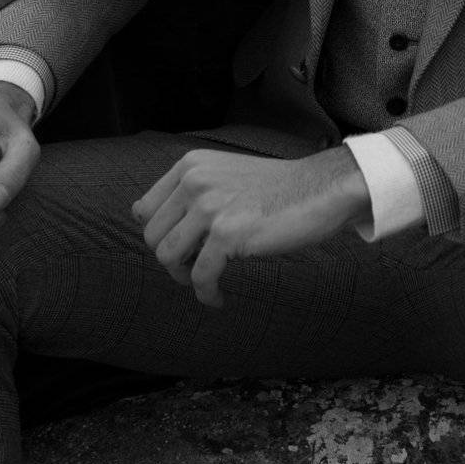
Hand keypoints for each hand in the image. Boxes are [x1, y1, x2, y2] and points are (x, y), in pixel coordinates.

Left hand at [132, 146, 370, 306]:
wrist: (320, 190)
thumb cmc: (276, 189)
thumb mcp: (225, 175)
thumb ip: (193, 191)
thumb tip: (149, 226)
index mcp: (191, 165)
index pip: (144, 209)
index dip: (159, 235)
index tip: (181, 249)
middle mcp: (195, 180)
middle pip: (152, 237)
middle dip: (171, 261)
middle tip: (195, 270)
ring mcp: (210, 205)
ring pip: (168, 257)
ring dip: (184, 279)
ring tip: (206, 282)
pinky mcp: (227, 233)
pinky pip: (199, 277)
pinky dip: (206, 294)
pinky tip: (217, 298)